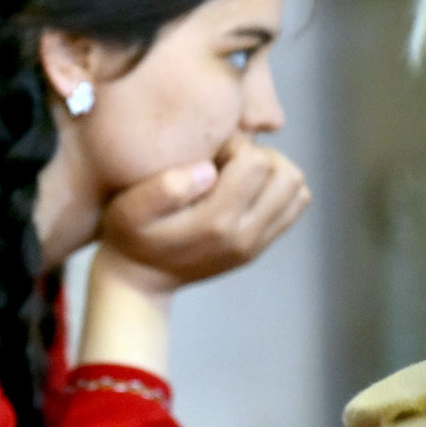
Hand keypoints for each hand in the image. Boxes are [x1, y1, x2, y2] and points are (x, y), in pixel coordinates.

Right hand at [101, 135, 309, 294]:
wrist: (138, 281)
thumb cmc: (129, 237)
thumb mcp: (128, 211)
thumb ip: (164, 188)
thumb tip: (209, 170)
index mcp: (215, 223)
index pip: (256, 162)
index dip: (234, 145)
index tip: (208, 154)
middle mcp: (244, 236)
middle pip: (286, 174)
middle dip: (258, 156)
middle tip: (226, 162)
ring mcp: (255, 245)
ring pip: (296, 189)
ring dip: (272, 172)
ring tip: (237, 174)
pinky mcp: (258, 247)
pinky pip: (293, 207)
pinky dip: (277, 189)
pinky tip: (244, 190)